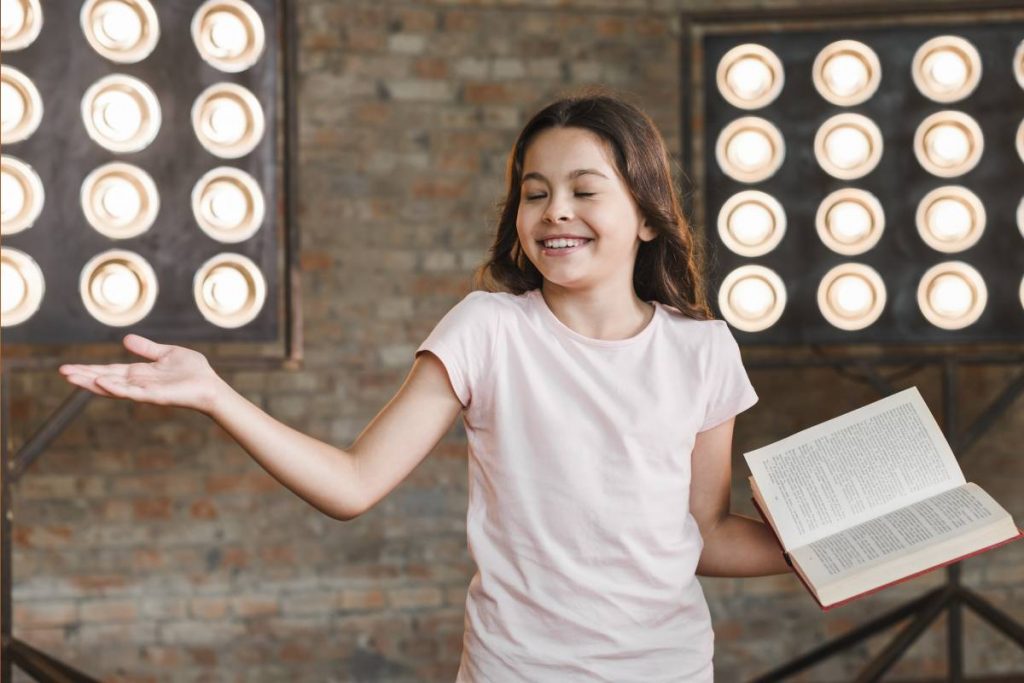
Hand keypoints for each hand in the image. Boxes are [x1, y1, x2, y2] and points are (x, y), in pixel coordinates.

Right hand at [58, 334, 226, 414]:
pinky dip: (117, 388)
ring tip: (73, 378)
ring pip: (114, 387)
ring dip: (93, 383)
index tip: (68, 368)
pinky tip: (102, 382)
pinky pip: (133, 392)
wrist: (211, 385)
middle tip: (62, 372)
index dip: (89, 370)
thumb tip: (125, 338)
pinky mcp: (155, 396)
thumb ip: (147, 348)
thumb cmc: (194, 372)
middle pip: (106, 380)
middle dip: (84, 377)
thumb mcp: (167, 353)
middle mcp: (138, 384)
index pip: (109, 371)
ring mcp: (145, 391)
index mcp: (139, 374)